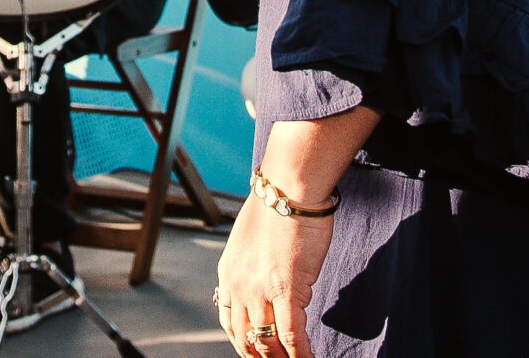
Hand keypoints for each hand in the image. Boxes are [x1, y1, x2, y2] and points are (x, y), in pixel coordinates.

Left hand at [215, 190, 330, 357]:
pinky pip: (292, 334)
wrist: (289, 188)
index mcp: (228, 273)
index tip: (253, 352)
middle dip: (260, 356)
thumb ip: (254, 267)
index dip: (242, 342)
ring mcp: (261, 290)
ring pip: (268, 341)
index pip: (229, 321)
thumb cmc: (277, 205)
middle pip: (247, 337)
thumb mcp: (251, 239)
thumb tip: (268, 284)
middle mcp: (239, 285)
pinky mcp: (287, 290)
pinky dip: (300, 353)